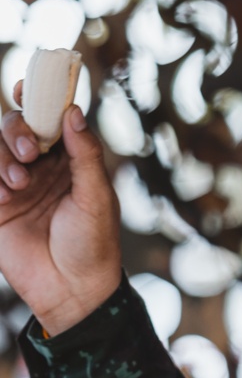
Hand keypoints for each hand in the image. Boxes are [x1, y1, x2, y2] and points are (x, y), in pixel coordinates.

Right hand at [0, 85, 120, 334]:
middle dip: (18, 130)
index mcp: (70, 161)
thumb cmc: (94, 245)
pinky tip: (5, 199)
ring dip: (3, 157)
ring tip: (19, 185)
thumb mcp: (96, 198)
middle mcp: (41, 168)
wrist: (72, 291)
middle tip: (31, 152)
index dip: (37, 99)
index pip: (50, 119)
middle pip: (16, 127)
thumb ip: (85, 156)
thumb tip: (74, 113)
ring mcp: (15, 186)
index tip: (25, 86)